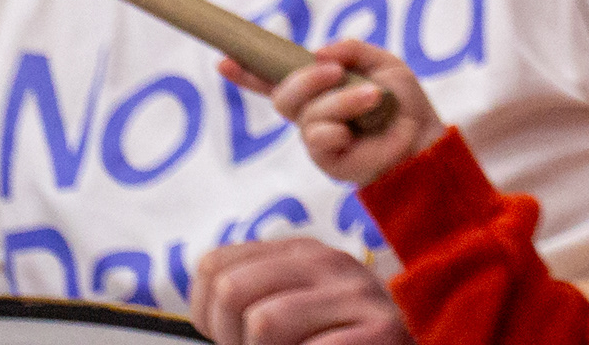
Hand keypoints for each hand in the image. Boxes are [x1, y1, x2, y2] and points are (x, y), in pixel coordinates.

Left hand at [188, 238, 410, 344]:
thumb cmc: (342, 342)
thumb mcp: (299, 309)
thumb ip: (256, 297)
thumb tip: (207, 303)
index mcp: (301, 253)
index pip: (213, 266)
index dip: (210, 318)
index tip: (238, 340)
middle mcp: (329, 263)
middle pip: (232, 288)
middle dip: (232, 339)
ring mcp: (357, 296)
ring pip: (265, 320)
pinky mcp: (382, 331)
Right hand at [220, 41, 440, 187]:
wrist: (423, 138)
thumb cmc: (403, 103)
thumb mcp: (382, 63)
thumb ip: (351, 50)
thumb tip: (319, 52)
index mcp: (321, 88)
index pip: (276, 79)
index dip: (248, 72)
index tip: (224, 59)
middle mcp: (313, 112)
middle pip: (283, 94)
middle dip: (305, 78)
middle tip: (334, 72)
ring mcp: (317, 136)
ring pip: (306, 113)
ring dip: (341, 101)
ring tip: (372, 99)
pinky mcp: (325, 158)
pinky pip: (317, 136)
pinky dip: (340, 124)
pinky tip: (359, 129)